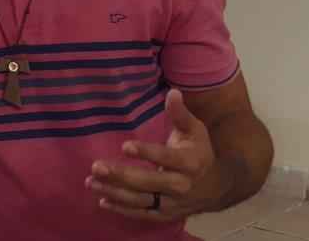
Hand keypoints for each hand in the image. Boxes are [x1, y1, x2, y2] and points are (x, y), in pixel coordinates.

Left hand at [86, 89, 229, 221]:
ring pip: (141, 200)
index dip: (146, 153)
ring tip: (91, 182)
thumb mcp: (194, 130)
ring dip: (114, 192)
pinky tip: (102, 201)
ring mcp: (172, 203)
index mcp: (190, 162)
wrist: (216, 187)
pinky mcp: (164, 215)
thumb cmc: (199, 152)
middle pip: (148, 183)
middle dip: (121, 175)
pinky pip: (141, 214)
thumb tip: (173, 92)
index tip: (124, 146)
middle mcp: (181, 186)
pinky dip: (121, 210)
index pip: (166, 158)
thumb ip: (180, 114)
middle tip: (96, 167)